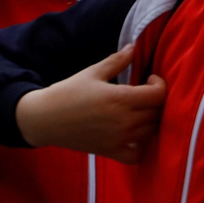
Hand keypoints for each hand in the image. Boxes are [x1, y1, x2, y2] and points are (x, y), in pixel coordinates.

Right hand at [14, 47, 165, 163]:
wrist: (43, 119)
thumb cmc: (68, 92)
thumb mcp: (93, 72)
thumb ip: (117, 61)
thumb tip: (134, 46)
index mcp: (120, 98)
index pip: (159, 95)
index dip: (160, 84)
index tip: (149, 79)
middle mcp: (123, 120)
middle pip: (157, 113)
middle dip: (156, 101)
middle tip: (145, 94)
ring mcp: (117, 139)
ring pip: (151, 132)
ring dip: (151, 121)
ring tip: (141, 111)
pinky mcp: (109, 152)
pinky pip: (136, 155)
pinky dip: (141, 147)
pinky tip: (135, 136)